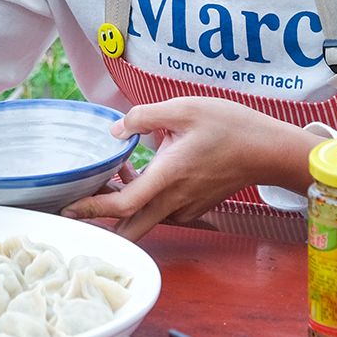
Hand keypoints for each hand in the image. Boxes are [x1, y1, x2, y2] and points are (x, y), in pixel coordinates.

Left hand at [60, 98, 321, 240]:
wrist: (268, 150)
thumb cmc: (229, 126)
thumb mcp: (184, 108)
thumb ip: (145, 116)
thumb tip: (115, 131)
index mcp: (167, 177)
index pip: (121, 205)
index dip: (91, 209)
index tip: (67, 208)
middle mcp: (174, 200)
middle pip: (129, 227)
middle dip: (99, 222)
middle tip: (73, 210)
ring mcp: (185, 207)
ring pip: (144, 218)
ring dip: (121, 206)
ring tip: (107, 176)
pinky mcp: (194, 206)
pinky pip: (160, 210)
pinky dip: (142, 198)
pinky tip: (138, 173)